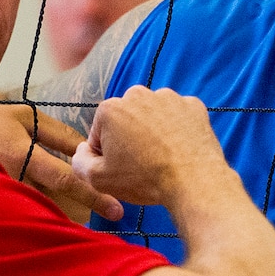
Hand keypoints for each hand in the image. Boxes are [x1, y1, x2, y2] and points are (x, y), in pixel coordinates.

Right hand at [0, 102, 123, 221]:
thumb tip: (87, 150)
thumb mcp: (22, 117)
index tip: (116, 209)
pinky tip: (52, 224)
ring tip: (83, 219)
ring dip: (62, 216)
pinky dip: (40, 217)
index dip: (92, 195)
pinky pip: (23, 212)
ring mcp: (0, 192)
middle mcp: (11, 176)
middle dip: (85, 207)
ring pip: (40, 210)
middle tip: (112, 215)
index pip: (64, 178)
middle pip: (57, 200)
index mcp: (21, 153)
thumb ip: (56, 133)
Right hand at [73, 86, 232, 209]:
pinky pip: (179, 117)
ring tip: (163, 157)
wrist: (194, 181)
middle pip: (127, 120)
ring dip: (154, 132)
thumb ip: (80, 162)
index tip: (121, 167)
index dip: (107, 154)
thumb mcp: (99, 179)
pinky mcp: (193, 105)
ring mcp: (169, 97)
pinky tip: (180, 149)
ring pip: (154, 116)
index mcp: (110, 109)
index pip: (101, 132)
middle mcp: (138, 94)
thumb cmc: (145, 180)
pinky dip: (178, 130)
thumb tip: (82, 151)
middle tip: (142, 164)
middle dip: (130, 138)